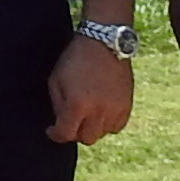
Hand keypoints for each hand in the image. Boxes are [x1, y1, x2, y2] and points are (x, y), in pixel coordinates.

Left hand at [44, 29, 134, 147]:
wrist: (104, 42)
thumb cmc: (76, 58)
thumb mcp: (56, 79)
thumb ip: (57, 105)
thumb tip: (60, 121)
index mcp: (77, 105)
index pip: (66, 134)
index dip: (56, 135)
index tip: (52, 131)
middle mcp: (98, 111)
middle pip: (86, 138)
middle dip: (75, 132)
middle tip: (70, 121)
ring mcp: (115, 109)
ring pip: (102, 134)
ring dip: (92, 128)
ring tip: (86, 114)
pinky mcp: (127, 105)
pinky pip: (117, 126)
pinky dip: (108, 123)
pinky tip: (101, 112)